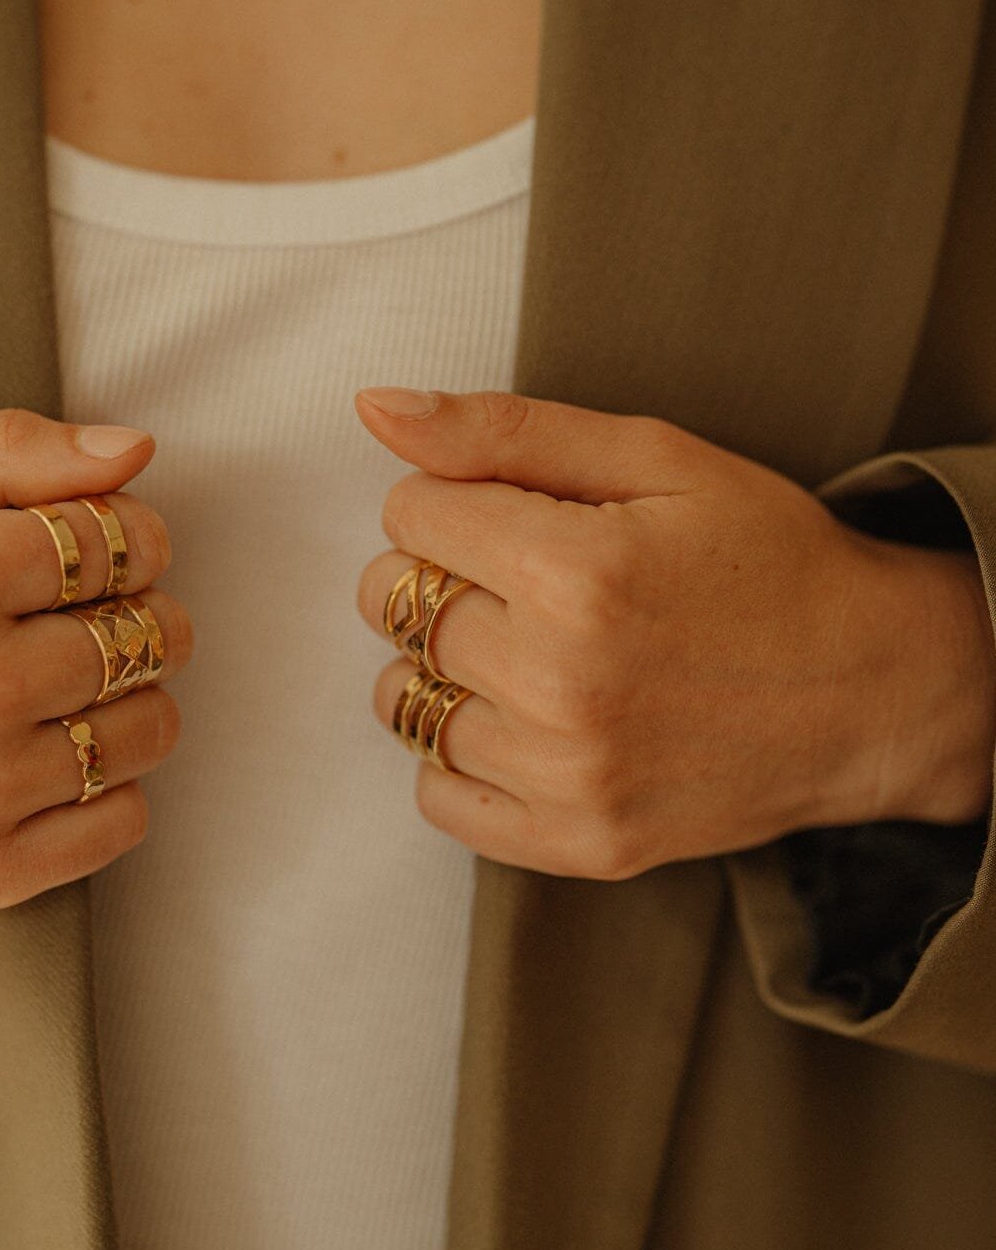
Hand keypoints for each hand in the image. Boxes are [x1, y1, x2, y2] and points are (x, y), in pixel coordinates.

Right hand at [0, 409, 190, 912]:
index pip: (118, 540)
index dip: (128, 535)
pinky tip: (49, 753)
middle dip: (136, 612)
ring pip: (151, 728)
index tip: (99, 548)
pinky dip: (110, 784)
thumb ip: (6, 448)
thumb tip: (135, 450)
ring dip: (132, 698)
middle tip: (79, 615)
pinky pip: (125, 819)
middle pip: (146, 634)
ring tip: (66, 685)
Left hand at [355, 388, 995, 879]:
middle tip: (524, 579)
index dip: (452, 499)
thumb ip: (504, 430)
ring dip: (446, 666)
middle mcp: (561, 681)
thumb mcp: (655, 458)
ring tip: (530, 649)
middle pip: (392, 604)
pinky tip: (525, 720)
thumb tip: (376, 409)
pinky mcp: (579, 841)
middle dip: (440, 574)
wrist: (873, 687)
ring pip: (403, 699)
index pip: (407, 513)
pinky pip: (439, 796)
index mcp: (577, 571)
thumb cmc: (767, 558)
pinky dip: (461, 755)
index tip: (512, 513)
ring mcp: (568, 774)